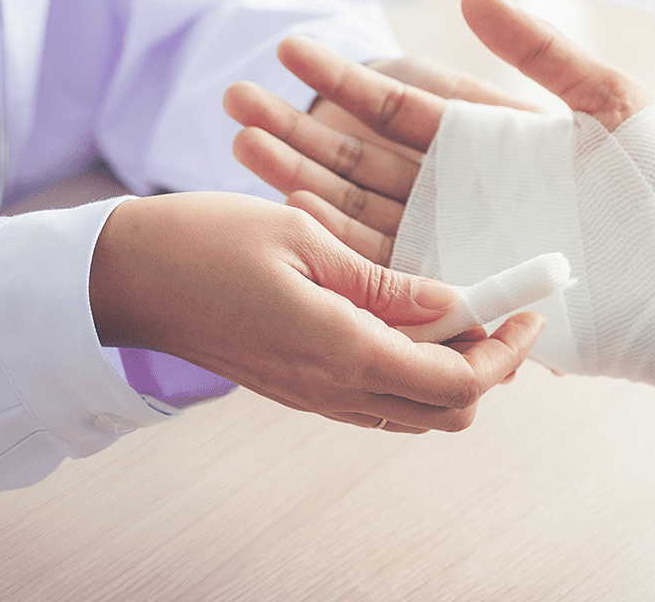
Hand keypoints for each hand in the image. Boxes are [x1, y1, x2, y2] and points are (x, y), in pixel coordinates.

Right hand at [89, 192, 542, 432]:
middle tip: (496, 308)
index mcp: (342, 350)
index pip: (457, 381)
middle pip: (447, 412)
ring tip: (458, 309)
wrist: (127, 278)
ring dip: (452, 371)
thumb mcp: (306, 240)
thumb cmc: (208, 241)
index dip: (505, 351)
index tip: (527, 307)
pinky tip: (408, 320)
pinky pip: (378, 403)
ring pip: (415, 413)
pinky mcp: (299, 392)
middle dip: (489, 366)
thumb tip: (454, 304)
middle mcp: (334, 389)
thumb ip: (386, 283)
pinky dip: (411, 373)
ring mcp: (315, 398)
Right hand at [224, 0, 654, 263]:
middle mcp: (458, 191)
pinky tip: (286, 209)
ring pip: (359, 206)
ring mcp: (450, 240)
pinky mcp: (451, 287)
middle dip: (299, 127)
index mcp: (488, 141)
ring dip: (300, 177)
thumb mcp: (611, 107)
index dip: (343, 77)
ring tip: (239, 143)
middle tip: (234, 99)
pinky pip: (383, 264)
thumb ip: (542, 53)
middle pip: (364, 155)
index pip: (399, 102)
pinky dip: (336, 240)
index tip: (288, 49)